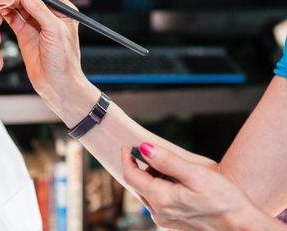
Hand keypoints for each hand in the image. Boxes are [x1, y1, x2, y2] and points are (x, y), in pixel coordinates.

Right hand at [0, 0, 96, 124]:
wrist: (58, 86)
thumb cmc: (64, 61)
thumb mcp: (54, 31)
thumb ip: (39, 10)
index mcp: (63, 11)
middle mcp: (49, 16)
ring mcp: (36, 25)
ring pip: (21, 7)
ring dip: (10, 1)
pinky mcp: (25, 35)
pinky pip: (14, 19)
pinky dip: (6, 14)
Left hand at [121, 143, 272, 230]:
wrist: (241, 227)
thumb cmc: (224, 200)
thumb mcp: (195, 173)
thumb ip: (167, 161)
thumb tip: (144, 148)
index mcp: (160, 199)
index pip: (131, 175)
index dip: (127, 158)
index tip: (127, 146)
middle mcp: (158, 213)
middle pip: (137, 184)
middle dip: (143, 167)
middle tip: (159, 155)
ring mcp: (165, 220)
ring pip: (148, 193)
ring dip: (153, 178)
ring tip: (176, 171)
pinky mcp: (173, 223)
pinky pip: (158, 202)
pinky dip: (161, 189)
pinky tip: (179, 184)